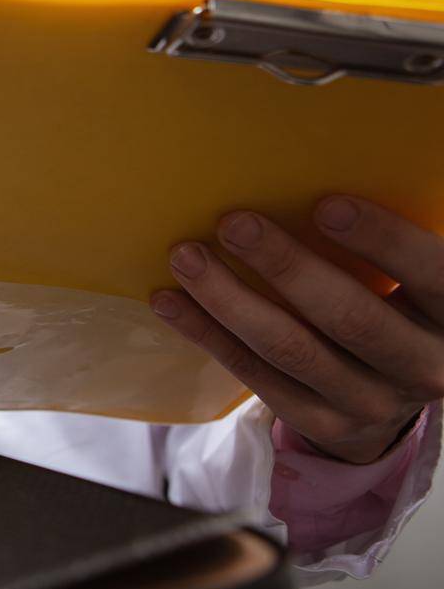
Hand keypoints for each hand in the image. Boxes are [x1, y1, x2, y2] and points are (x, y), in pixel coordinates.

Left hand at [150, 196, 443, 464]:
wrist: (394, 391)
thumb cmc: (397, 302)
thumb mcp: (414, 277)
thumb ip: (386, 241)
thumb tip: (314, 165)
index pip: (432, 274)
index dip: (382, 240)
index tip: (325, 204)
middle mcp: (424, 366)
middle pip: (349, 317)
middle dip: (286, 266)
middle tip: (232, 223)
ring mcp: (371, 402)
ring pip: (291, 349)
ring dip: (230, 300)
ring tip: (186, 256)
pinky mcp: (322, 422)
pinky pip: (256, 375)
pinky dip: (209, 334)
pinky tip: (171, 301)